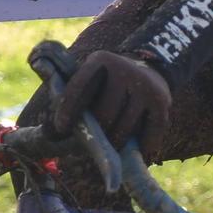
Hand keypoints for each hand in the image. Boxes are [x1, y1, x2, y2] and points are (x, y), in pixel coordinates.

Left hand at [51, 50, 171, 159]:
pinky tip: (136, 151)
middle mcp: (124, 70)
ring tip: (111, 148)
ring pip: (125, 128)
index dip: (68, 110)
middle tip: (94, 143)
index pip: (79, 88)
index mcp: (100, 61)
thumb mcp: (90, 77)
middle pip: (104, 114)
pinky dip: (142, 147)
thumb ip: (70, 97)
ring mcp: (145, 86)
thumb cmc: (107, 83)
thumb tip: (50, 134)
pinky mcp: (162, 101)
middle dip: (97, 134)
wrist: (149, 68)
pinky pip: (149, 134)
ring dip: (116, 143)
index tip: (62, 128)